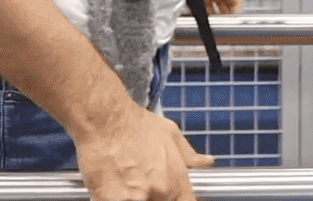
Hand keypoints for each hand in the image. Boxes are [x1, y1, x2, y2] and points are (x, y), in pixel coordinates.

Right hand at [75, 102, 213, 200]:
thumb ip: (189, 155)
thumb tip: (206, 162)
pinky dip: (113, 195)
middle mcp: (158, 192)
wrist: (106, 119)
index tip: (171, 195)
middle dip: (153, 195)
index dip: (179, 199)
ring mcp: (133, 199)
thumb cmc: (136, 124)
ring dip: (132, 195)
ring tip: (125, 180)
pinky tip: (111, 183)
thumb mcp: (170, 133)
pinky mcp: (109, 200)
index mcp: (175, 181)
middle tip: (142, 180)